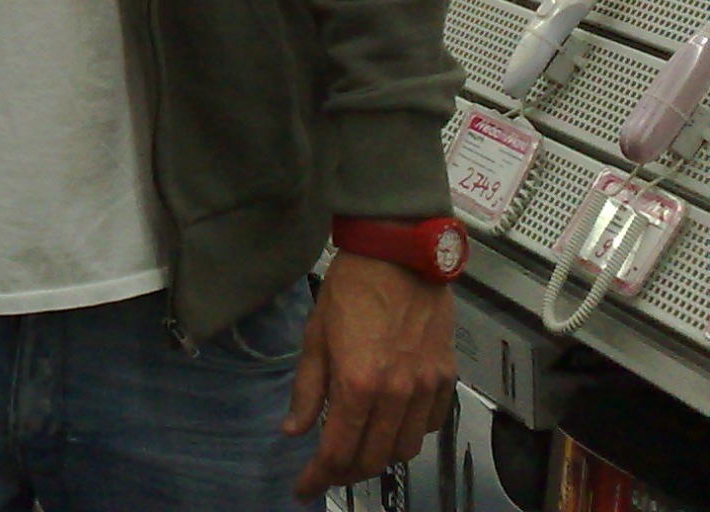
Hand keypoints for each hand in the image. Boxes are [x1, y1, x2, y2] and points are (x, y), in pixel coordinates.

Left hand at [284, 252, 456, 497]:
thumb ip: (307, 389)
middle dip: (346, 473)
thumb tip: (295, 430)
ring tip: (356, 451)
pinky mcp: (447, 378)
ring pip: (405, 449)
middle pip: (374, 459)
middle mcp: (397, 394)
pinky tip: (389, 426)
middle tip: (326, 471)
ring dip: (378, 458)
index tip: (303, 488)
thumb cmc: (350, 289)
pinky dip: (407, 436)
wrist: (399, 255)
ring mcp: (427, 388)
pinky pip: (429, 426)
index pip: (338, 450)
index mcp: (358, 383)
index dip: (318, 476)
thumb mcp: (315, 336)